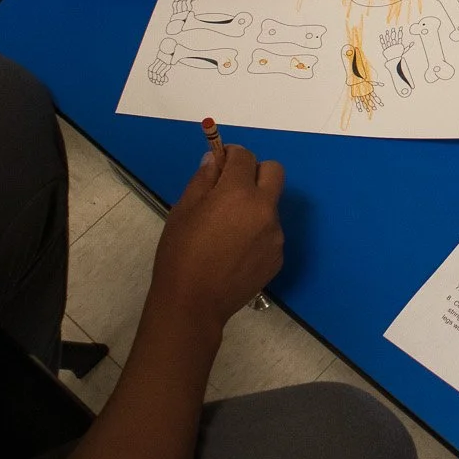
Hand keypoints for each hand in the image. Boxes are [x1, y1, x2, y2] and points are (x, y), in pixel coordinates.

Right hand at [147, 143, 284, 326]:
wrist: (193, 303)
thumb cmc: (180, 253)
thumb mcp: (183, 210)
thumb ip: (204, 178)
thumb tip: (216, 159)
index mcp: (239, 193)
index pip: (245, 156)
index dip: (232, 155)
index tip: (221, 163)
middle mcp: (264, 209)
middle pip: (274, 172)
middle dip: (256, 172)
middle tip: (233, 187)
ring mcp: (275, 234)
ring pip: (271, 205)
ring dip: (255, 206)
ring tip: (227, 230)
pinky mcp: (278, 256)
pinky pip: (271, 233)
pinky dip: (257, 233)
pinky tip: (235, 252)